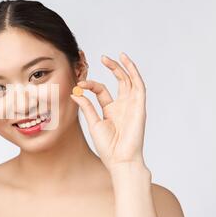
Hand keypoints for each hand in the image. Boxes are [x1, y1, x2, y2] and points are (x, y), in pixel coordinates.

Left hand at [70, 52, 147, 170]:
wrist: (119, 160)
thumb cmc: (108, 147)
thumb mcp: (93, 123)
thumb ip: (86, 107)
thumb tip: (75, 93)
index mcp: (111, 110)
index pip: (101, 90)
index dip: (90, 85)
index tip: (79, 85)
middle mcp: (123, 106)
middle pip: (120, 81)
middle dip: (113, 68)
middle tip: (103, 58)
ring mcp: (132, 106)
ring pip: (131, 81)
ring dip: (125, 68)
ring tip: (118, 56)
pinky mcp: (139, 108)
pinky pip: (139, 87)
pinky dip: (135, 75)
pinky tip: (128, 65)